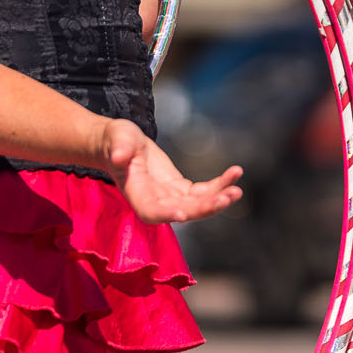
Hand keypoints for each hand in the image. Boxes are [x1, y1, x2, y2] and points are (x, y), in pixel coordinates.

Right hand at [101, 119, 243, 223]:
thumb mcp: (117, 139)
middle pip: (182, 211)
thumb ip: (119, 147)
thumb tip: (119, 155)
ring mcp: (169, 197)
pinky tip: (236, 172)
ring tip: (236, 190)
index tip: (184, 214)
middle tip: (226, 198)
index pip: (151, 211)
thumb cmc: (116, 141)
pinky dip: (219, 184)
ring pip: (197, 205)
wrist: (122, 144)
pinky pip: (203, 191)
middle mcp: (154, 201)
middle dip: (204, 208)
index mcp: (136, 193)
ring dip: (217, 199)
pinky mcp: (180, 189)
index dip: (167, 214)